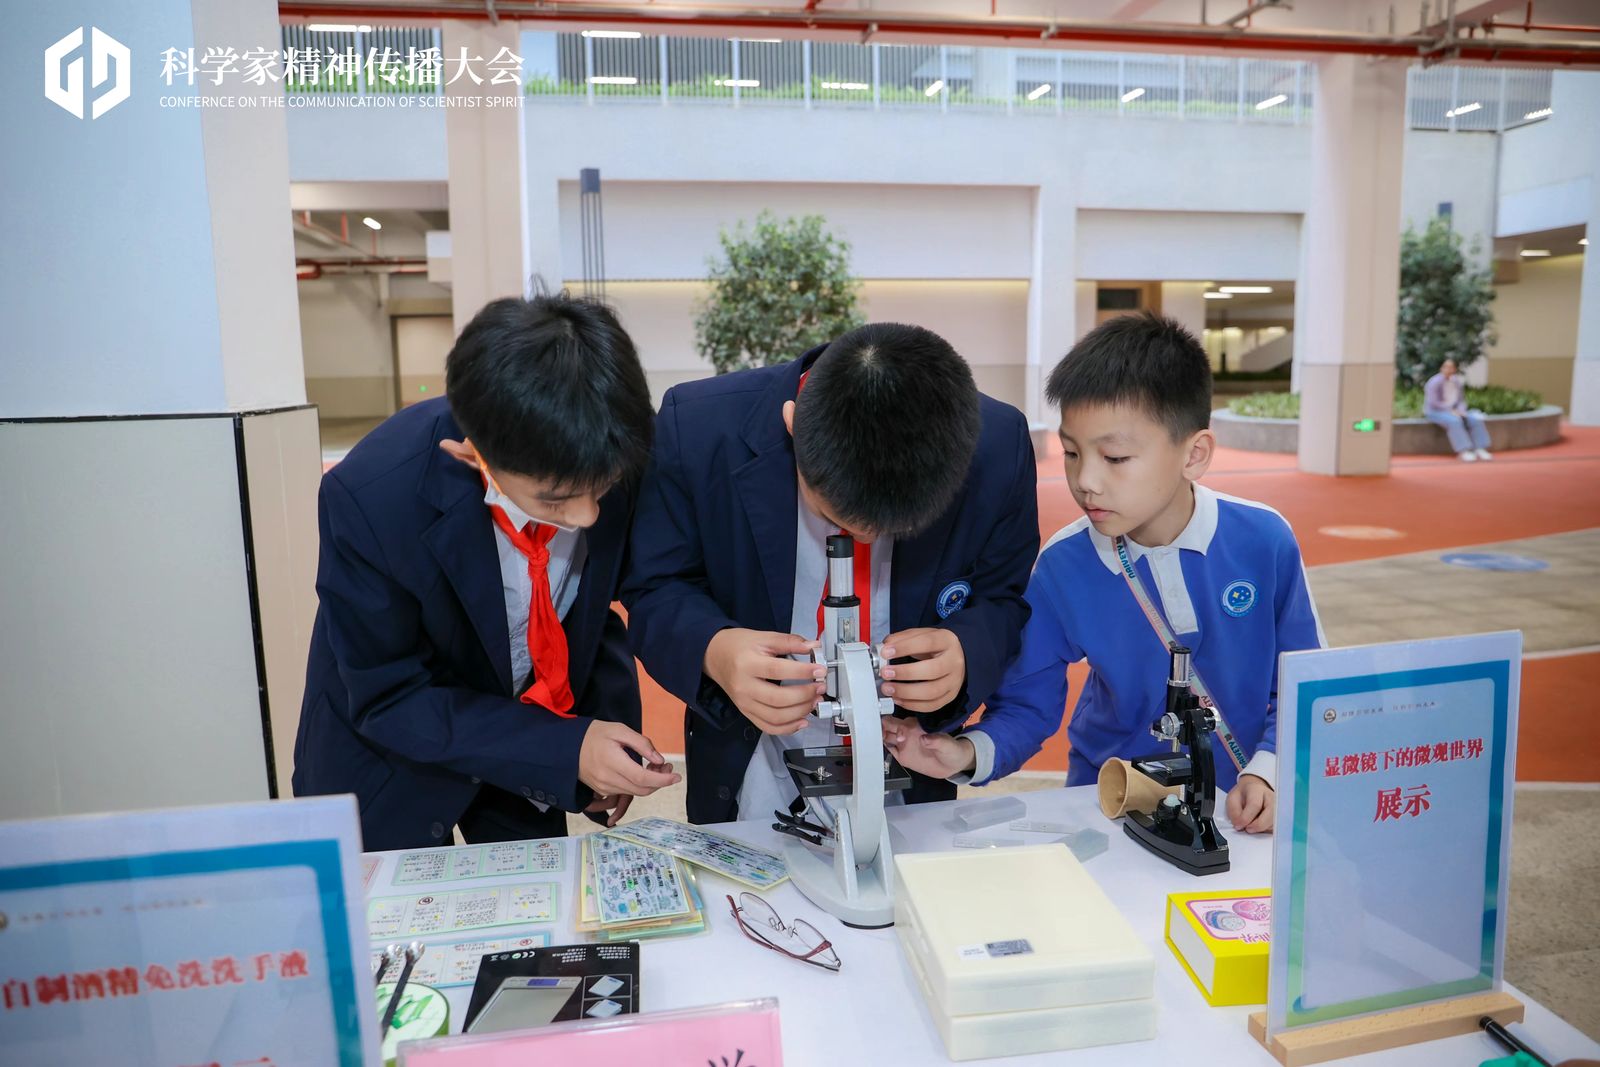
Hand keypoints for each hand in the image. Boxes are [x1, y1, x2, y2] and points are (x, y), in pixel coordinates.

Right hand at [577, 722, 679, 800]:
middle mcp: (608, 779)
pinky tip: (642, 772)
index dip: (662, 780)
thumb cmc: (595, 734)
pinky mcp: (602, 791)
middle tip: (667, 766)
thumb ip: (642, 744)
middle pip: (642, 789)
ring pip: (635, 793)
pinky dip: (639, 785)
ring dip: (650, 784)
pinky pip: (626, 792)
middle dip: (660, 781)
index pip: (642, 778)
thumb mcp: (619, 730)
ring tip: (656, 767)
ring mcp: (604, 787)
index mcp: (612, 762)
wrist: (568, 747)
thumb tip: (660, 760)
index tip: (677, 776)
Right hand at [704, 628, 825, 733]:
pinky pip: (768, 727)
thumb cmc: (739, 645)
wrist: (714, 656)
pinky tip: (802, 720)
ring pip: (775, 717)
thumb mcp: (763, 637)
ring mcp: (744, 703)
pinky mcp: (746, 712)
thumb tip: (814, 646)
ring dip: (800, 712)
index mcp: (748, 664)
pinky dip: (787, 728)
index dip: (802, 672)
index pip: (778, 670)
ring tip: (814, 701)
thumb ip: (789, 641)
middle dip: (804, 695)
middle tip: (820, 687)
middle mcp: (744, 687)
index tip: (820, 671)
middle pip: (778, 699)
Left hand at [879, 628, 965, 712]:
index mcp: (947, 641)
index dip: (905, 647)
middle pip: (932, 670)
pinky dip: (912, 705)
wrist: (956, 657)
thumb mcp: (920, 635)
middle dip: (905, 673)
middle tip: (886, 673)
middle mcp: (954, 662)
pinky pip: (932, 705)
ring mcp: (954, 681)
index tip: (885, 652)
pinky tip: (898, 699)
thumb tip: (884, 647)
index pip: (927, 642)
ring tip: (888, 689)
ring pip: (932, 691)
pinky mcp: (950, 696)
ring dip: (906, 692)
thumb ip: (902, 638)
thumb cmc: (934, 646)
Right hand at [881, 715, 976, 779]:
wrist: (953, 764)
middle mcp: (907, 732)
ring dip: (879, 737)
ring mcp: (903, 743)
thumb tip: (925, 738)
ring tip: (875, 742)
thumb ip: (938, 741)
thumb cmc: (952, 750)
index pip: (902, 722)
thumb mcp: (948, 745)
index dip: (898, 729)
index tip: (900, 738)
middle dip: (880, 727)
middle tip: (878, 735)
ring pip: (885, 736)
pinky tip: (879, 751)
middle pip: (888, 725)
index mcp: (917, 726)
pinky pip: (889, 750)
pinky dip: (882, 749)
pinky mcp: (902, 755)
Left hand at [1226, 774, 1275, 833]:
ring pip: (1273, 824)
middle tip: (1247, 829)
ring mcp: (1278, 808)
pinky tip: (1257, 826)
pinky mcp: (1280, 818)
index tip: (1238, 825)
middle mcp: (1271, 798)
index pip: (1255, 805)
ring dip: (1261, 829)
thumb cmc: (1242, 796)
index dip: (1246, 818)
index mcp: (1257, 790)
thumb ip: (1234, 812)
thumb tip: (1240, 826)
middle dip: (1257, 826)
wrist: (1252, 793)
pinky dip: (1264, 831)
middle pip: (1270, 815)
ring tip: (1251, 825)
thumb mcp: (1232, 800)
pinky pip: (1274, 828)